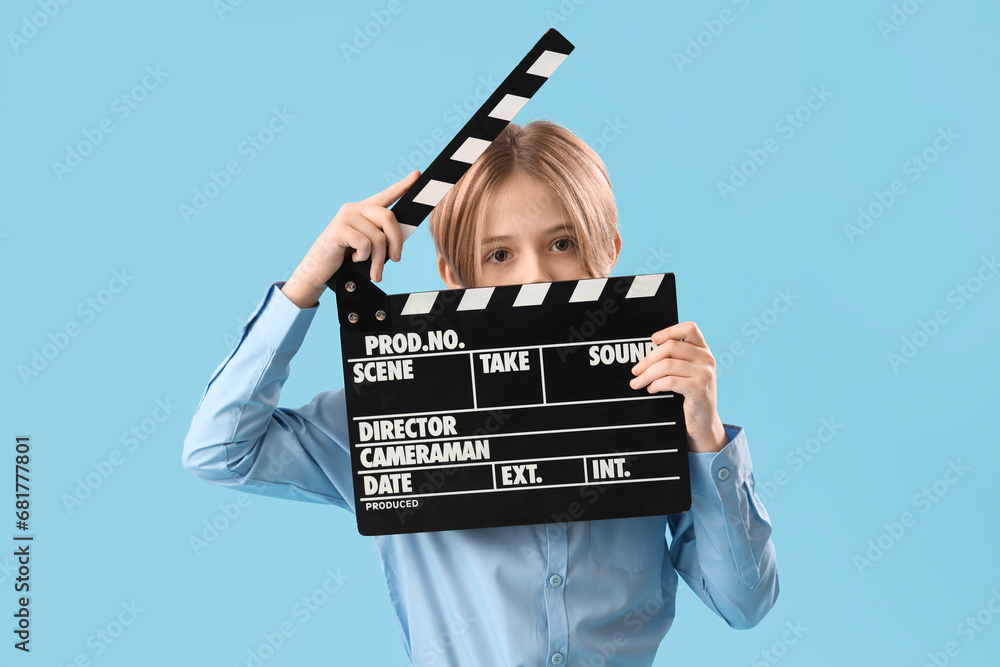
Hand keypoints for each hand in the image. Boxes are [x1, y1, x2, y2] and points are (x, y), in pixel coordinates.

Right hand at [282, 170, 420, 307]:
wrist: (319, 268)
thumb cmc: (345, 257)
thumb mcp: (368, 245)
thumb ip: (381, 236)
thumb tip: (400, 240)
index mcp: (364, 209)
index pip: (387, 195)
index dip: (403, 185)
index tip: (417, 174)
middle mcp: (354, 208)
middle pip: (388, 217)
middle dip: (397, 242)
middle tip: (396, 259)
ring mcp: (346, 216)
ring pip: (378, 237)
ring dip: (379, 259)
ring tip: (374, 270)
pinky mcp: (339, 229)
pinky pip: (365, 245)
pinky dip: (364, 258)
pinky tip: (354, 259)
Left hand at [628, 321, 727, 452]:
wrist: (703, 422)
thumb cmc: (690, 395)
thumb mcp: (687, 372)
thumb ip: (675, 358)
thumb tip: (646, 353)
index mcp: (704, 350)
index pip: (690, 328)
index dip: (669, 330)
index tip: (652, 339)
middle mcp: (707, 359)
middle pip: (671, 347)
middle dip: (648, 359)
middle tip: (635, 370)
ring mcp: (705, 374)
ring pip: (667, 365)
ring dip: (647, 374)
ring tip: (638, 382)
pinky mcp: (699, 389)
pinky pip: (669, 381)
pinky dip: (655, 385)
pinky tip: (651, 389)